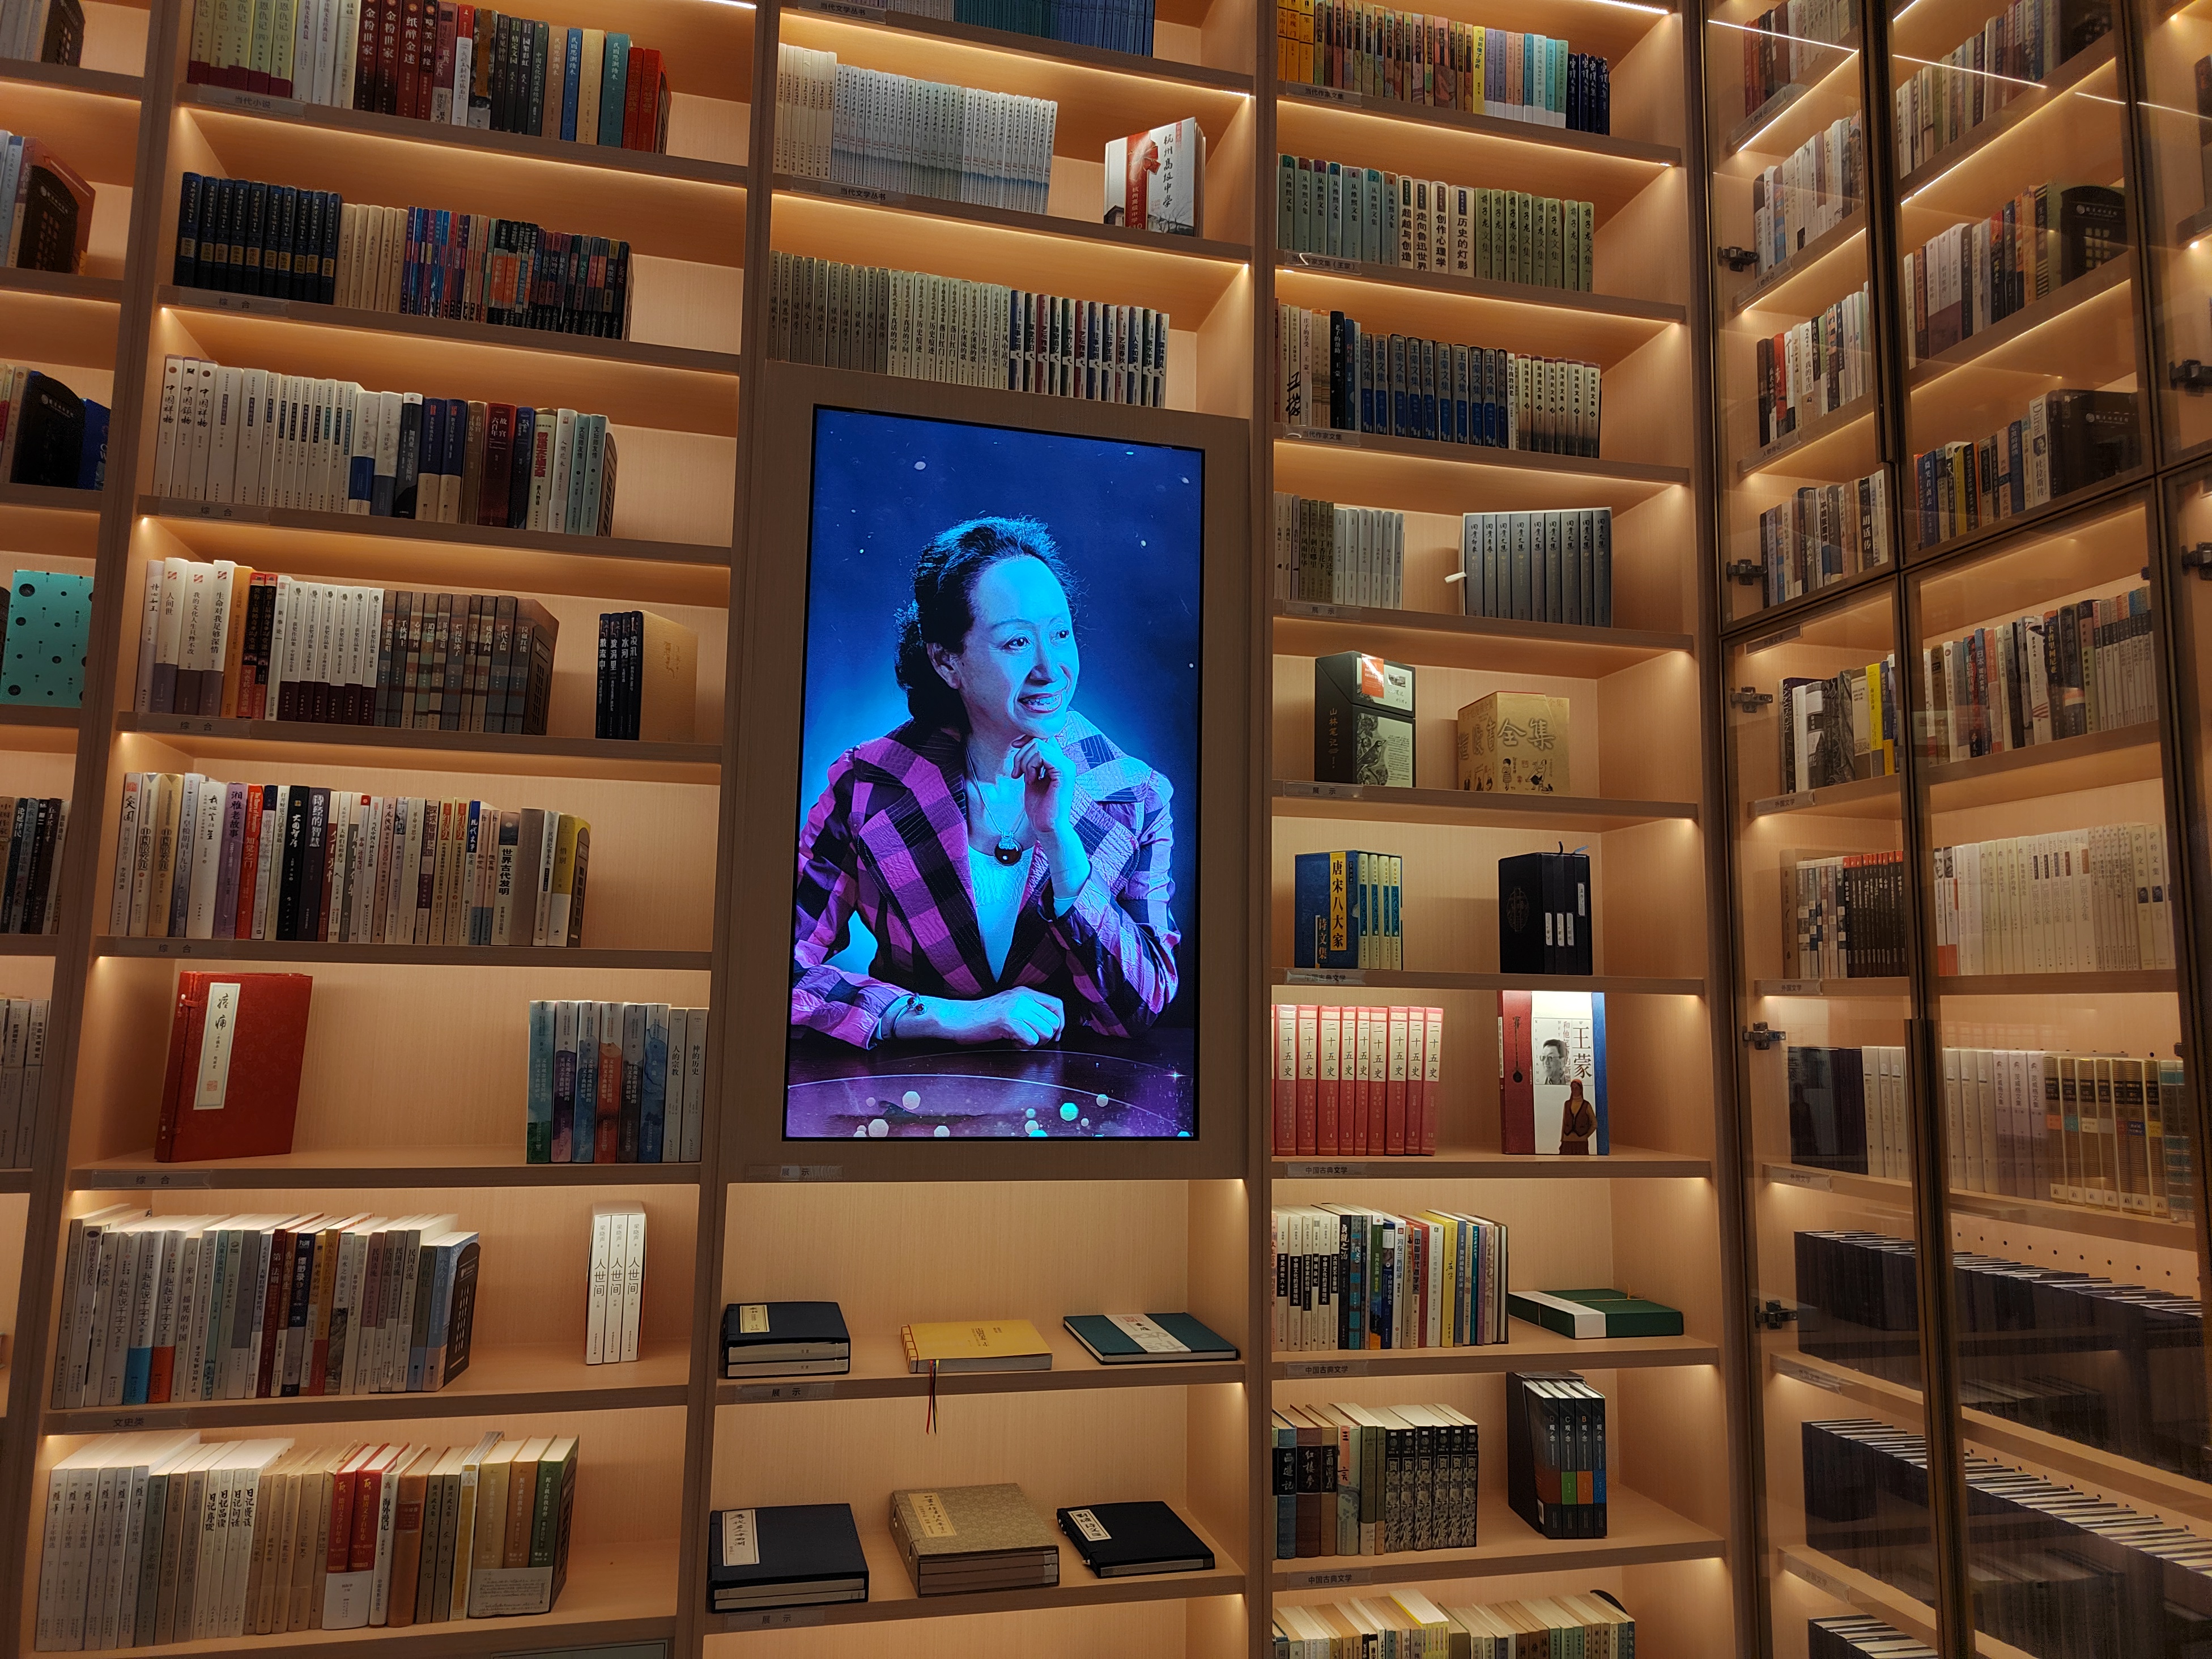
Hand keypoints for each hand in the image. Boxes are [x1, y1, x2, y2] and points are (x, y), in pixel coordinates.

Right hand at [904, 987, 1065, 1046]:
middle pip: (1054, 1022)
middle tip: (1029, 1041)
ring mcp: (1015, 1007)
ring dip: (1034, 1043)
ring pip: (1045, 1031)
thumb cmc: (980, 1018)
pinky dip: (1023, 1047)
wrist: (955, 1018)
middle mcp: (1022, 997)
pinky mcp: (1007, 1020)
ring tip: (1018, 1041)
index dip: (1060, 1023)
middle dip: (1045, 1037)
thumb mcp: (1009, 1007)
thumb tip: (1051, 1028)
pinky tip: (1011, 1043)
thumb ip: (1028, 1012)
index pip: (1057, 1005)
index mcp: (1025, 993)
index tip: (1054, 1035)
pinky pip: (1031, 1039)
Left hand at [1007, 738, 1089, 903]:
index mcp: (1059, 763)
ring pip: (1038, 745)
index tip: (1014, 746)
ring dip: (1024, 761)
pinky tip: (1031, 780)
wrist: (1047, 827)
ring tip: (1025, 778)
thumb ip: (1031, 762)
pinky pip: (1042, 754)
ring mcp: (1067, 766)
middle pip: (1039, 739)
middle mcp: (1066, 762)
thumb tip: (1022, 744)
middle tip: (1016, 773)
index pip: (1044, 737)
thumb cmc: (1039, 807)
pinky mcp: (1064, 772)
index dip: (1027, 738)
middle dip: (1021, 753)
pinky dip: (1030, 766)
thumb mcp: (1032, 778)